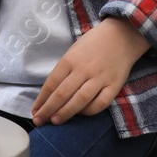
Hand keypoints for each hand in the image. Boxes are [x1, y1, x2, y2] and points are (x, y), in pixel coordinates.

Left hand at [31, 17, 150, 124]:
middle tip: (40, 121)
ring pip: (80, 100)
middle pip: (62, 94)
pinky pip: (100, 103)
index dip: (41, 100)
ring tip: (55, 121)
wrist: (122, 35)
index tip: (34, 111)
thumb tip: (50, 93)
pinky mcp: (114, 85)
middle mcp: (84, 69)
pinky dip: (89, 111)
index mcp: (70, 59)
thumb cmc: (93, 43)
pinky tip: (81, 114)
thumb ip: (64, 70)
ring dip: (66, 113)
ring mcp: (100, 78)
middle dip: (48, 110)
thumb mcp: (73, 51)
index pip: (51, 83)